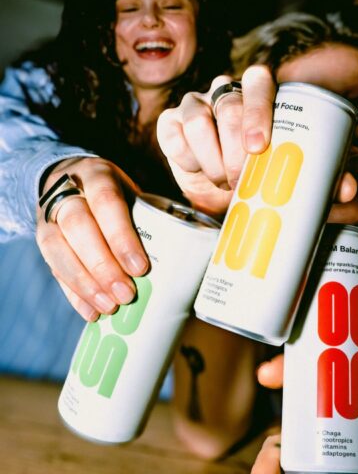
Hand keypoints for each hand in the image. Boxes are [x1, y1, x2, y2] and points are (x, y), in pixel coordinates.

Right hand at [36, 157, 148, 320]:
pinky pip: (52, 268)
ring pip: (57, 249)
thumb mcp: (132, 194)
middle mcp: (68, 193)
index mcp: (98, 176)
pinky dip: (73, 294)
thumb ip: (151, 219)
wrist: (74, 183)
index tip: (140, 268)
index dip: (121, 237)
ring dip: (85, 283)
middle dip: (102, 265)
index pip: (106, 203)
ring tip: (109, 307)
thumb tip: (184, 258)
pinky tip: (91, 312)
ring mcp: (48, 216)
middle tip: (126, 295)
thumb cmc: (117, 196)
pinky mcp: (41, 239)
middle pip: (77, 227)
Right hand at [157, 65, 357, 216]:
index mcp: (259, 97)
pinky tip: (198, 171)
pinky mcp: (170, 125)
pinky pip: (173, 136)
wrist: (220, 196)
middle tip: (242, 182)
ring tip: (223, 182)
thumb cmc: (259, 179)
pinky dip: (187, 159)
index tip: (260, 147)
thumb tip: (347, 189)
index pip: (258, 81)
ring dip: (211, 159)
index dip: (258, 110)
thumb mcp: (287, 177)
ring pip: (197, 120)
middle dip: (235, 151)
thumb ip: (318, 177)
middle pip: (228, 105)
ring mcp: (195, 106)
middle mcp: (226, 94)